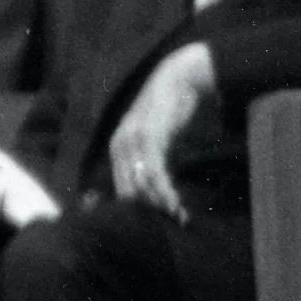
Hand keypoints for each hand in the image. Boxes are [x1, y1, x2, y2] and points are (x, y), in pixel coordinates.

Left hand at [107, 41, 216, 222]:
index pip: (122, 186)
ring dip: (160, 203)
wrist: (182, 78)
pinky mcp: (149, 135)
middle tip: (173, 221)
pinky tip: (175, 202)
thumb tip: (166, 196)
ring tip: (178, 216)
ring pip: (140, 184)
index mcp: (119, 146)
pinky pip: (153, 170)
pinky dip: (163, 189)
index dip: (139, 207)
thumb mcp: (163, 142)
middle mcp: (120, 144)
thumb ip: (160, 165)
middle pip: (128, 189)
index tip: (158, 223)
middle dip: (149, 210)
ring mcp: (132, 139)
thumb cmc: (174, 111)